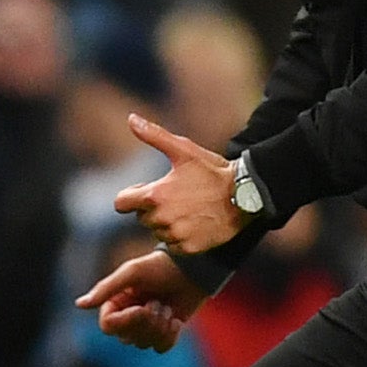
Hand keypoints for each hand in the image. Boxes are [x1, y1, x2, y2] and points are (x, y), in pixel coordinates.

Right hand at [76, 250, 207, 352]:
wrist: (192, 271)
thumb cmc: (159, 267)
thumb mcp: (131, 273)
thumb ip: (106, 289)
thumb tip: (79, 304)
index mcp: (115, 303)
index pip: (108, 326)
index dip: (126, 320)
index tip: (142, 307)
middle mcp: (127, 317)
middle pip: (127, 337)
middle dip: (147, 321)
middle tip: (158, 302)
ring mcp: (145, 327)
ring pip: (144, 344)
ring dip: (160, 326)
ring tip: (167, 307)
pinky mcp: (163, 334)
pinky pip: (161, 348)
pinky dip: (170, 336)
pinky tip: (176, 320)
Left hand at [113, 113, 252, 253]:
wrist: (245, 195)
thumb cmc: (212, 170)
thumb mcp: (183, 150)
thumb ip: (154, 135)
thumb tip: (131, 118)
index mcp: (154, 195)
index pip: (121, 203)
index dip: (131, 196)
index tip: (146, 191)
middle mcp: (161, 219)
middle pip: (142, 217)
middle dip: (153, 207)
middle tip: (177, 196)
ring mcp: (175, 235)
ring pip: (158, 231)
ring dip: (166, 222)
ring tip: (189, 208)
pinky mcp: (189, 248)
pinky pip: (173, 244)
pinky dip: (180, 236)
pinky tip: (196, 222)